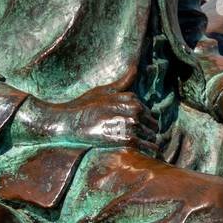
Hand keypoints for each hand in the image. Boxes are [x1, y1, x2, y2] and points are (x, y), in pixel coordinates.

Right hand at [12, 87, 159, 156]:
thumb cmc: (85, 105)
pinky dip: (150, 151)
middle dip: (148, 132)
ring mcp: (132, 124)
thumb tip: (135, 68)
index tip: (139, 129)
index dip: (144, 122)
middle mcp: (135, 109)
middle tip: (141, 141)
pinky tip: (146, 154)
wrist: (70, 122)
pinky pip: (148, 147)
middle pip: (153, 124)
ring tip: (142, 149)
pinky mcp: (127, 139)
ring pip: (152, 136)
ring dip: (149, 143)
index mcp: (132, 98)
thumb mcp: (104, 90)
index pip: (149, 113)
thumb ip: (123, 82)